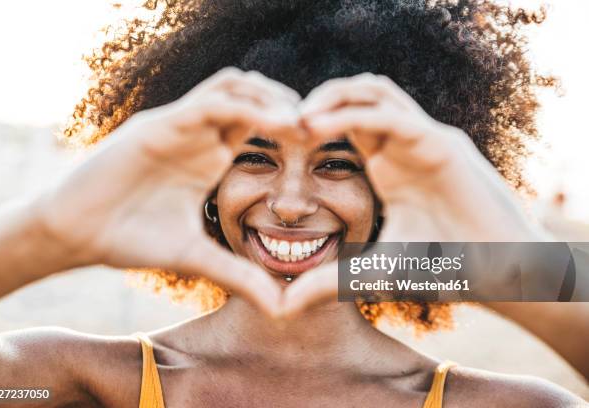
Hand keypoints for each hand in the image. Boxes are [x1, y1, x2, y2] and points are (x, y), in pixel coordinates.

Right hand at [36, 68, 299, 315]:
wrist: (76, 233)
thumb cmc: (131, 239)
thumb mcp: (197, 257)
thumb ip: (239, 276)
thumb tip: (282, 308)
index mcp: (210, 157)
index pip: (259, 125)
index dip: (292, 129)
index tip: (324, 147)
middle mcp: (198, 135)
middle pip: (252, 95)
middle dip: (289, 105)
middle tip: (320, 130)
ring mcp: (179, 127)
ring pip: (233, 88)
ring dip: (269, 97)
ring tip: (300, 124)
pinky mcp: (159, 126)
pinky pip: (207, 103)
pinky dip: (242, 107)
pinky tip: (272, 124)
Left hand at [281, 73, 546, 315]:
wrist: (503, 274)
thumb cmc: (447, 269)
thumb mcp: (375, 271)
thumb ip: (331, 282)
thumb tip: (284, 304)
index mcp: (390, 165)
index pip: (347, 124)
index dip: (312, 124)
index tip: (275, 138)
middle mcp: (406, 144)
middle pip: (359, 95)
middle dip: (318, 100)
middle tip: (279, 120)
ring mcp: (425, 140)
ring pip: (376, 92)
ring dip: (334, 97)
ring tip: (297, 118)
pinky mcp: (440, 145)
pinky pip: (392, 117)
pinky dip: (354, 116)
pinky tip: (320, 127)